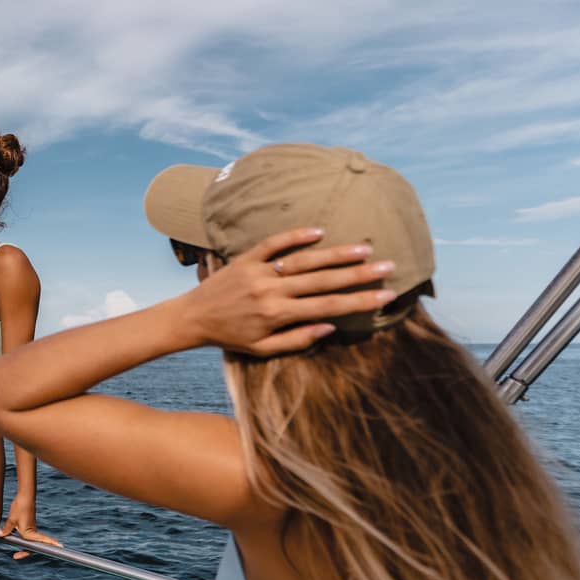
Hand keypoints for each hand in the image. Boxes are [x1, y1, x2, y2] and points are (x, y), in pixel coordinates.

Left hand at [0, 495, 61, 559]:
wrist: (24, 497)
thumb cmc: (20, 507)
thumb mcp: (12, 519)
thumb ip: (6, 528)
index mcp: (29, 532)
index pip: (37, 544)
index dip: (46, 548)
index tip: (57, 548)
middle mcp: (31, 532)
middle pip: (32, 546)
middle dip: (25, 552)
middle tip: (16, 556)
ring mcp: (31, 529)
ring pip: (29, 541)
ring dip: (25, 547)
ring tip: (17, 553)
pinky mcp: (28, 525)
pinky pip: (26, 536)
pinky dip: (22, 540)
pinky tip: (15, 539)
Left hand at [178, 228, 397, 355]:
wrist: (192, 318)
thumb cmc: (230, 337)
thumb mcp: (262, 349)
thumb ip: (297, 340)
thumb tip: (331, 326)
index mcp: (278, 315)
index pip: (328, 306)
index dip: (359, 301)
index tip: (386, 296)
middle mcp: (271, 291)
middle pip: (323, 280)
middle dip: (359, 274)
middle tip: (388, 266)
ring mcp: (258, 272)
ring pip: (303, 260)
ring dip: (336, 253)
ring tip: (364, 248)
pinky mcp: (245, 259)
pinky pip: (273, 243)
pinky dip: (295, 236)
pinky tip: (320, 231)